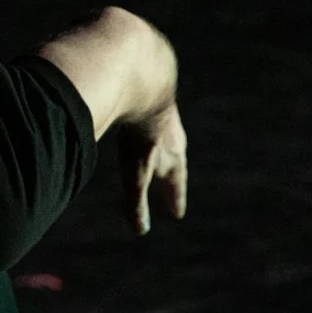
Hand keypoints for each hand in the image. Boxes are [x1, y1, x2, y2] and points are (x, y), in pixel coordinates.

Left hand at [115, 100, 187, 235]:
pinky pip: (146, 114)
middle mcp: (171, 136)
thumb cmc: (140, 134)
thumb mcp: (136, 173)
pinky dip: (143, 121)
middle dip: (170, 173)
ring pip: (163, 134)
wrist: (143, 82)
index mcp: (173, 156)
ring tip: (157, 150)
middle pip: (173, 158)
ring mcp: (162, 115)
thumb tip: (139, 230)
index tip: (176, 213)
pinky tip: (135, 118)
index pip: (176, 183)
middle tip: (172, 181)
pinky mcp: (146, 100)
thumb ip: (136, 202)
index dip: (174, 198)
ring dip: (160, 145)